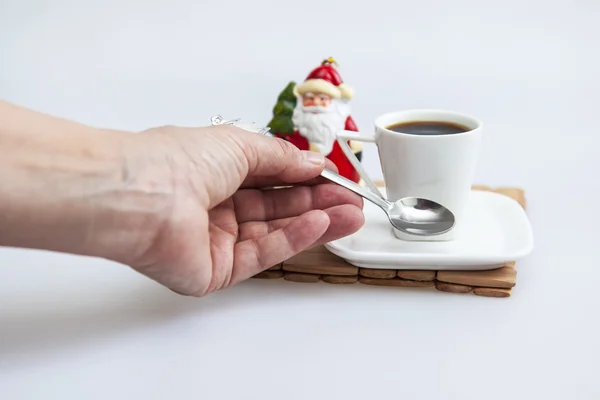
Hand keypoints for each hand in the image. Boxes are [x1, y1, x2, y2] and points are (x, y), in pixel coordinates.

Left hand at [123, 124, 363, 296]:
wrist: (141, 195)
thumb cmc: (176, 161)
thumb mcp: (241, 145)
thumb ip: (281, 158)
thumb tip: (312, 162)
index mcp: (214, 173)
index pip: (269, 179)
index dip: (304, 178)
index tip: (336, 178)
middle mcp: (214, 207)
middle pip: (276, 208)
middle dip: (317, 202)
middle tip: (352, 201)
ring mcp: (214, 241)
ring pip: (274, 232)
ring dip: (315, 222)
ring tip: (350, 215)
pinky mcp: (214, 270)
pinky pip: (261, 254)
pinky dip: (293, 239)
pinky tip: (321, 224)